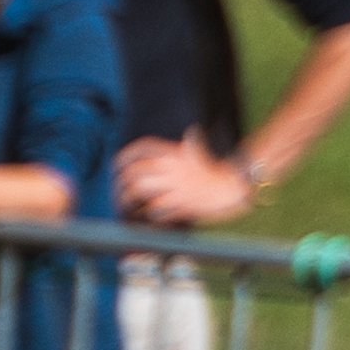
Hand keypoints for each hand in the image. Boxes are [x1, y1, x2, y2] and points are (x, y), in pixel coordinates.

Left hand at [117, 135, 250, 228]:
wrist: (232, 188)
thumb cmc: (215, 172)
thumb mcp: (201, 154)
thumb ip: (191, 145)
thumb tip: (191, 133)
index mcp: (175, 153)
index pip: (143, 148)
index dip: (126, 155)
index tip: (116, 164)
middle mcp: (173, 167)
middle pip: (136, 171)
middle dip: (122, 182)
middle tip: (118, 190)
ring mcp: (175, 186)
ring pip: (140, 190)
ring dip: (128, 199)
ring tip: (124, 206)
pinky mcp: (180, 203)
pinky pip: (155, 209)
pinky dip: (146, 214)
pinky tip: (143, 216)